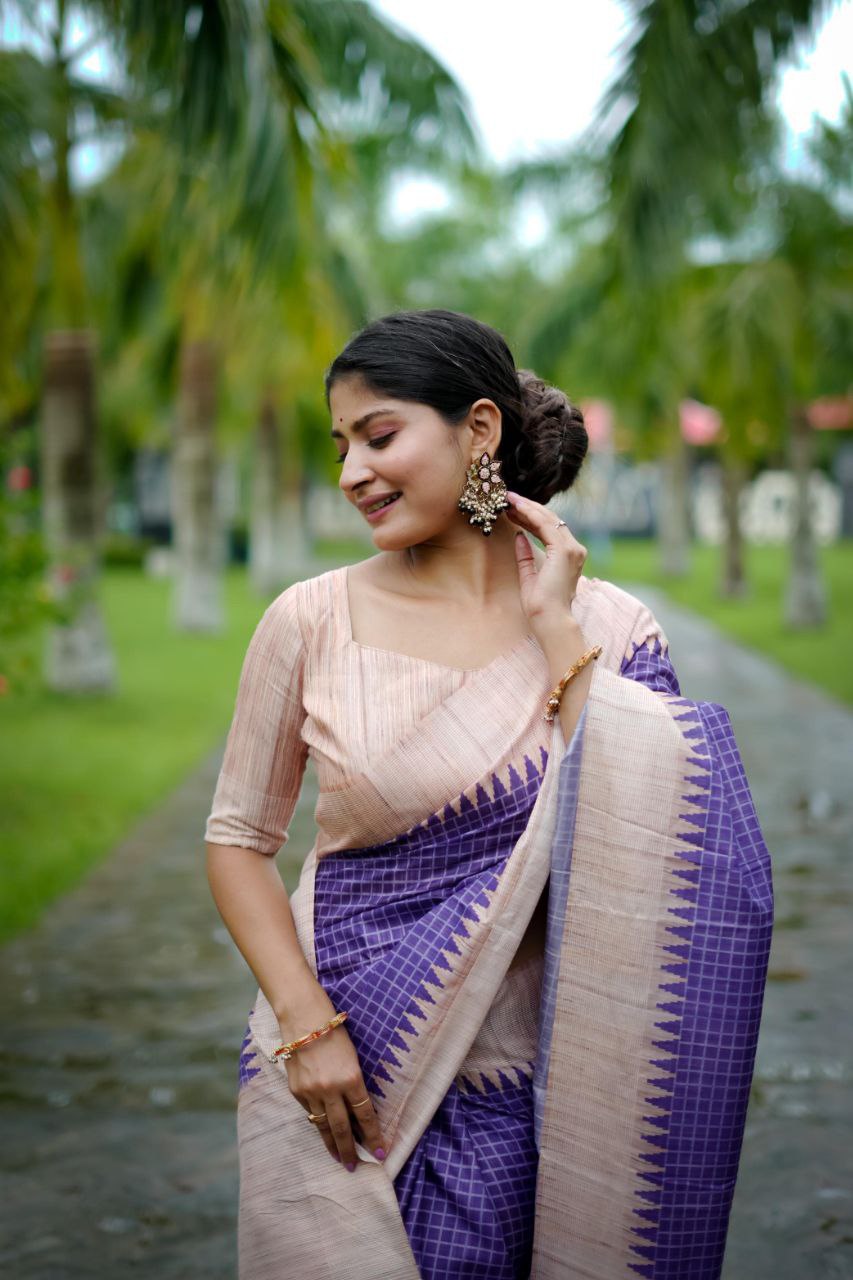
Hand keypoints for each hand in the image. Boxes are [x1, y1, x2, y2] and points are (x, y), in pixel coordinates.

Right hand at [283, 1021, 388, 1170]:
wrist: (303, 1018)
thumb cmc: (334, 1033)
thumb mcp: (353, 1058)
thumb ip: (354, 1084)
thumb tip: (359, 1111)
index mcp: (350, 1078)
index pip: (365, 1115)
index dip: (373, 1136)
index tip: (379, 1153)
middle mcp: (330, 1089)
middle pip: (342, 1128)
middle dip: (350, 1150)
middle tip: (355, 1166)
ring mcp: (311, 1091)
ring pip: (323, 1126)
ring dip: (332, 1145)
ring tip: (339, 1158)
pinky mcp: (296, 1091)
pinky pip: (309, 1113)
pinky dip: (317, 1124)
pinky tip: (323, 1132)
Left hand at [505, 490, 586, 633]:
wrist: (550, 619)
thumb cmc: (540, 605)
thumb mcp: (529, 575)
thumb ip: (526, 555)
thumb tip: (518, 536)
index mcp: (568, 556)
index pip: (549, 529)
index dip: (531, 517)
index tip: (513, 509)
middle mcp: (574, 549)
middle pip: (550, 520)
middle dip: (528, 508)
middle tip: (509, 499)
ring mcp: (571, 549)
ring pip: (549, 519)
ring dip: (528, 507)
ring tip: (510, 499)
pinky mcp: (564, 551)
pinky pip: (546, 525)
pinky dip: (531, 514)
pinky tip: (517, 507)